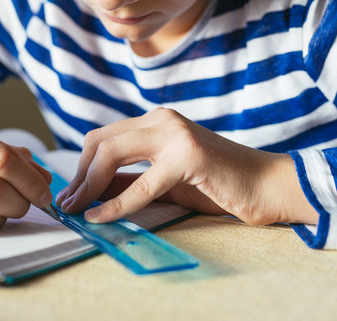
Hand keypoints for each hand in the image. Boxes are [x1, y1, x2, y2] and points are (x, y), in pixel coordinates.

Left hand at [55, 108, 317, 224]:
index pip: (103, 137)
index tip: (71, 194)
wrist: (268, 186)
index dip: (81, 166)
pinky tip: (100, 217)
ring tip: (76, 210)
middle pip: (100, 141)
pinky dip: (115, 203)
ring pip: (112, 153)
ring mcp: (175, 134)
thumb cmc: (220, 184)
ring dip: (88, 185)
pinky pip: (141, 183)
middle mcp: (163, 119)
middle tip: (68, 204)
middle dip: (78, 175)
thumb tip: (92, 190)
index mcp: (158, 120)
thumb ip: (132, 178)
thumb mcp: (167, 180)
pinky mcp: (189, 156)